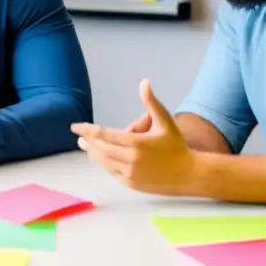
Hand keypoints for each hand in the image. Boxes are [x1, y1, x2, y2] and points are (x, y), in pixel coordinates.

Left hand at [71, 79, 197, 195]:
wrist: (190, 174)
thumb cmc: (177, 145)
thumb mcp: (166, 121)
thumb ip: (152, 103)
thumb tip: (144, 82)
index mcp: (138, 143)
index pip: (105, 135)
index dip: (88, 131)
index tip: (75, 127)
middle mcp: (132, 160)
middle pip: (102, 149)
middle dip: (89, 142)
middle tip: (81, 137)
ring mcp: (131, 174)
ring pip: (104, 162)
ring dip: (94, 153)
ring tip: (86, 146)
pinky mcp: (132, 184)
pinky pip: (113, 172)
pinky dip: (106, 164)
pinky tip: (102, 158)